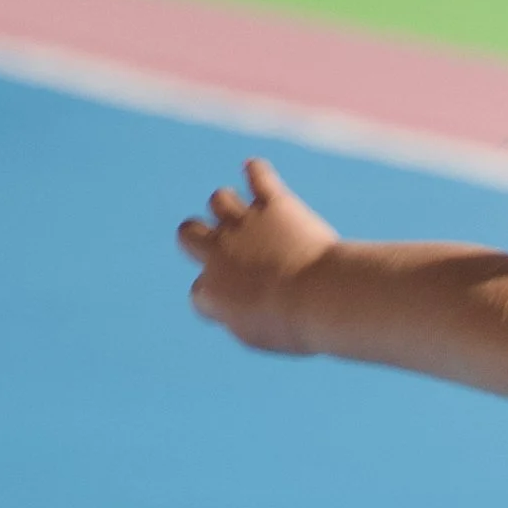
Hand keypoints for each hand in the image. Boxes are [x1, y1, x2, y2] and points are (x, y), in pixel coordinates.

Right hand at [178, 157, 338, 353]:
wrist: (319, 299)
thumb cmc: (296, 327)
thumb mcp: (260, 335)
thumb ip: (241, 317)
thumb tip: (240, 306)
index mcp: (211, 293)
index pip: (200, 292)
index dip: (218, 297)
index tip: (243, 306)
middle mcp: (219, 253)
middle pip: (188, 232)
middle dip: (201, 236)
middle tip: (226, 247)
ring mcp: (244, 225)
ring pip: (219, 199)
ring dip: (231, 207)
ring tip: (255, 218)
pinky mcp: (273, 204)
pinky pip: (257, 175)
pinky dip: (256, 172)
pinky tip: (257, 174)